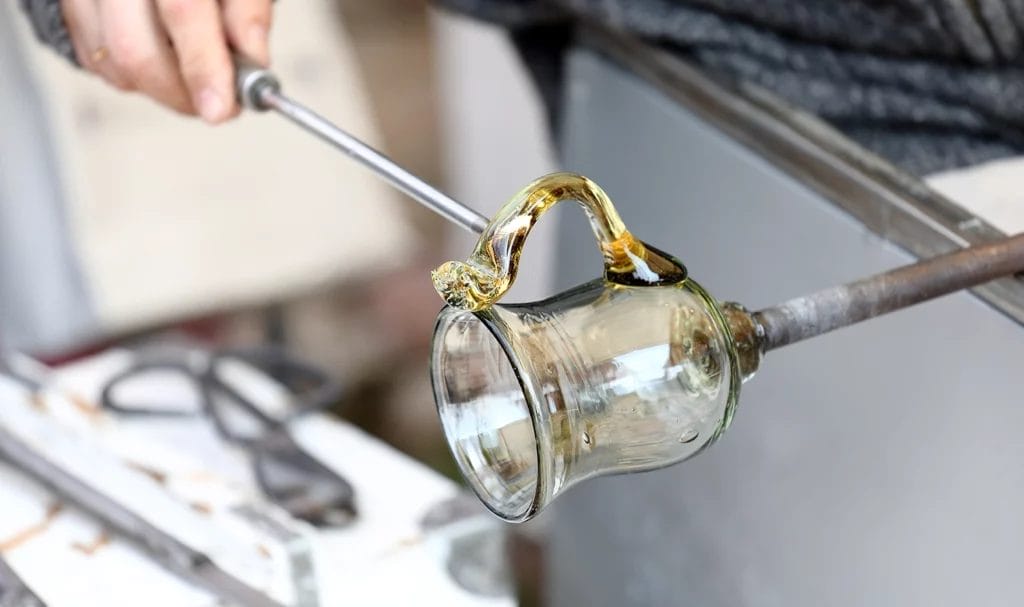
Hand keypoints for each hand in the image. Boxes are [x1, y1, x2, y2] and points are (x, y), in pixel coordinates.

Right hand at [60, 0, 272, 123]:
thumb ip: (247, 11)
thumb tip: (253, 63)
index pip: (183, 9)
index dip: (203, 65)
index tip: (222, 109)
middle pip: (135, 48)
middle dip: (181, 93)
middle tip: (217, 104)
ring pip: (115, 63)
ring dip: (163, 89)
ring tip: (196, 75)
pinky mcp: (70, 7)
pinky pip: (99, 63)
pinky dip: (137, 77)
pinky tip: (165, 59)